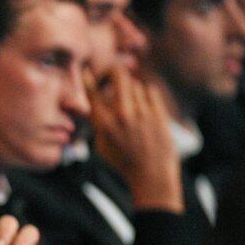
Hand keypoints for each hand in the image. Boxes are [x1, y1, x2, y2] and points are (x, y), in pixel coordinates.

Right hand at [86, 66, 182, 211]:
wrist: (152, 173)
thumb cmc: (124, 162)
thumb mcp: (102, 147)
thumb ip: (98, 125)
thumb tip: (97, 106)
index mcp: (104, 125)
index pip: (92, 94)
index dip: (87, 79)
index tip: (86, 70)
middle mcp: (122, 115)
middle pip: (119, 77)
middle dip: (116, 72)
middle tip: (115, 72)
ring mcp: (142, 113)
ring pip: (135, 85)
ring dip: (132, 90)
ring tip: (133, 103)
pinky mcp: (158, 113)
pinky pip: (150, 91)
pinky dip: (146, 94)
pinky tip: (145, 105)